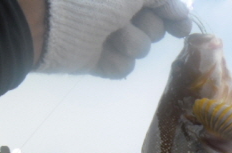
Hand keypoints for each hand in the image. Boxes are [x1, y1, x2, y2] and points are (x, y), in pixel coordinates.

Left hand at [37, 0, 191, 77]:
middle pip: (154, 28)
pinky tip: (100, 52)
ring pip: (140, 49)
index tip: (182, 27)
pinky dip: (114, 61)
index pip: (160, 4)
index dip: (173, 14)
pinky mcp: (97, 59)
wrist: (49, 19)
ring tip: (108, 35)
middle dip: (147, 27)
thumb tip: (182, 13)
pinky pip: (123, 68)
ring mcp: (106, 35)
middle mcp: (116, 9)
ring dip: (129, 43)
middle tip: (126, 20)